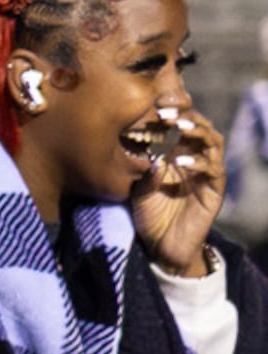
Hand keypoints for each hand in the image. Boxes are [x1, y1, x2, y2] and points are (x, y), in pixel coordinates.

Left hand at [130, 104, 223, 279]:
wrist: (162, 246)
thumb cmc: (150, 216)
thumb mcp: (139, 190)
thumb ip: (144, 173)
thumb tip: (153, 158)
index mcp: (178, 156)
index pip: (181, 127)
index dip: (173, 115)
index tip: (154, 107)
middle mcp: (195, 160)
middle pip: (201, 128)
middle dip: (186, 117)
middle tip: (167, 114)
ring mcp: (207, 174)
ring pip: (213, 143)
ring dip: (198, 132)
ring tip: (180, 128)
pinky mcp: (214, 190)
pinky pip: (213, 169)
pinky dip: (198, 162)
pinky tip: (180, 162)